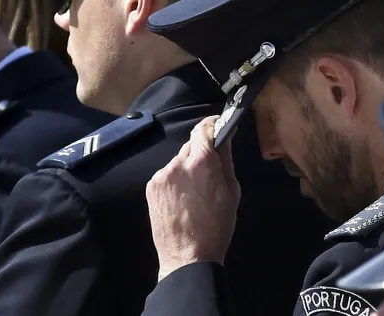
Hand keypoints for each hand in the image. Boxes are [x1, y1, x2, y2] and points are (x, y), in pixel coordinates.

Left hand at [146, 115, 240, 280]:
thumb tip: (225, 137)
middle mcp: (178, 163)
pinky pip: (167, 174)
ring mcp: (161, 175)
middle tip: (210, 170)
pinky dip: (175, 179)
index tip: (218, 127)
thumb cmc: (217, 227)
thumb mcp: (232, 192)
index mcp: (201, 163)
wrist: (187, 257)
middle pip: (191, 145)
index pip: (203, 129)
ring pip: (178, 160)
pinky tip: (182, 198)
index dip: (211, 125)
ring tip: (195, 191)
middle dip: (201, 152)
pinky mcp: (151, 187)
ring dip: (187, 167)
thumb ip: (226, 160)